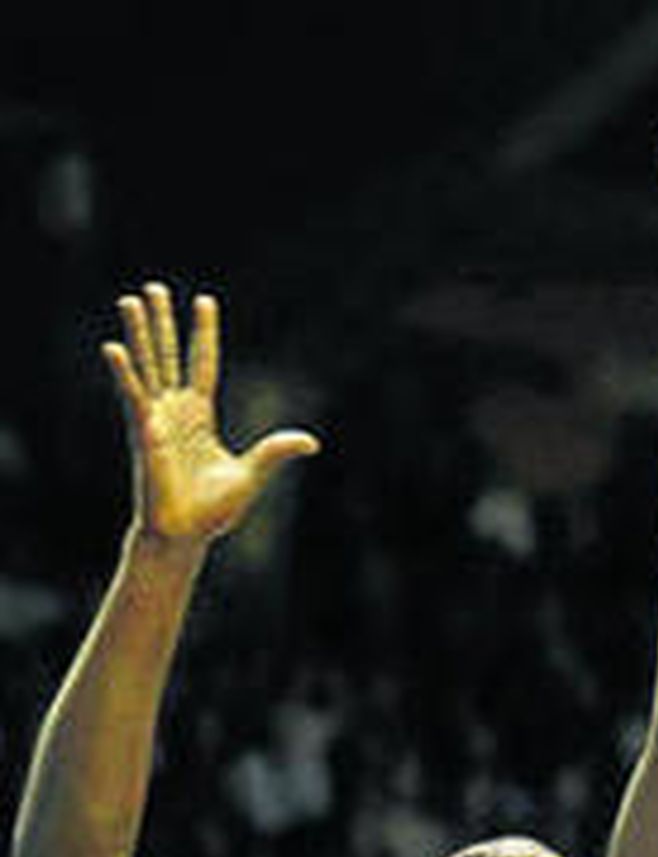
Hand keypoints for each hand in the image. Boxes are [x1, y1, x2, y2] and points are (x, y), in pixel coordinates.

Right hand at [104, 282, 318, 543]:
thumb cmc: (214, 511)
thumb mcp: (252, 474)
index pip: (202, 364)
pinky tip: (114, 347)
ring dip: (138, 335)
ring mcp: (157, 419)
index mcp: (200, 416)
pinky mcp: (144, 434)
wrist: (186, 536)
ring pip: (147, 367)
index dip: (204, 334)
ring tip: (130, 300)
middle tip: (153, 288)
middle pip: (168, 355)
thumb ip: (275, 452)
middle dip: (161, 323)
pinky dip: (124, 373)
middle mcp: (175, 411)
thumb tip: (311, 442)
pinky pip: (132, 397)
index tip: (204, 301)